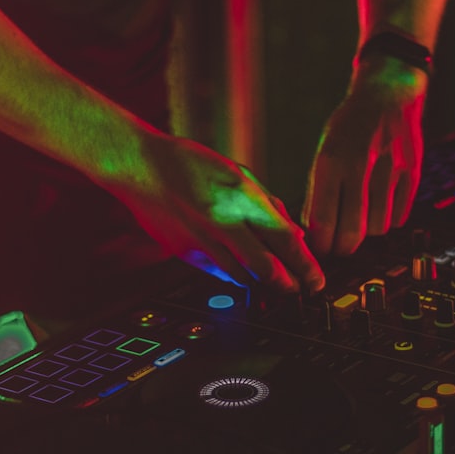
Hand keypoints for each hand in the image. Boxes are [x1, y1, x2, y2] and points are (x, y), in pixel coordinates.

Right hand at [111, 132, 324, 293]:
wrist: (139, 166)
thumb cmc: (189, 163)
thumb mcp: (238, 173)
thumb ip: (268, 204)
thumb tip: (295, 234)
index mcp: (242, 196)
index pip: (285, 238)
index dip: (305, 264)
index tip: (315, 279)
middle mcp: (223, 221)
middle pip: (267, 267)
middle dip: (288, 285)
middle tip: (300, 291)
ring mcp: (202, 240)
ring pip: (243, 277)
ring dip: (263, 285)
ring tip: (277, 285)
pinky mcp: (186, 253)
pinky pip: (220, 274)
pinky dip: (238, 278)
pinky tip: (246, 275)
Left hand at [302, 56, 428, 255]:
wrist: (389, 93)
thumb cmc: (349, 126)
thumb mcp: (324, 151)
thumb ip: (318, 191)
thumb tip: (313, 233)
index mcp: (331, 160)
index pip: (323, 220)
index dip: (320, 244)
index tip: (319, 249)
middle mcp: (360, 165)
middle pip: (352, 232)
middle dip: (343, 248)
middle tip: (339, 247)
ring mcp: (390, 169)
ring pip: (377, 228)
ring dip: (367, 233)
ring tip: (360, 221)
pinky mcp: (412, 173)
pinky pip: (400, 217)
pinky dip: (388, 220)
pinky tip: (380, 208)